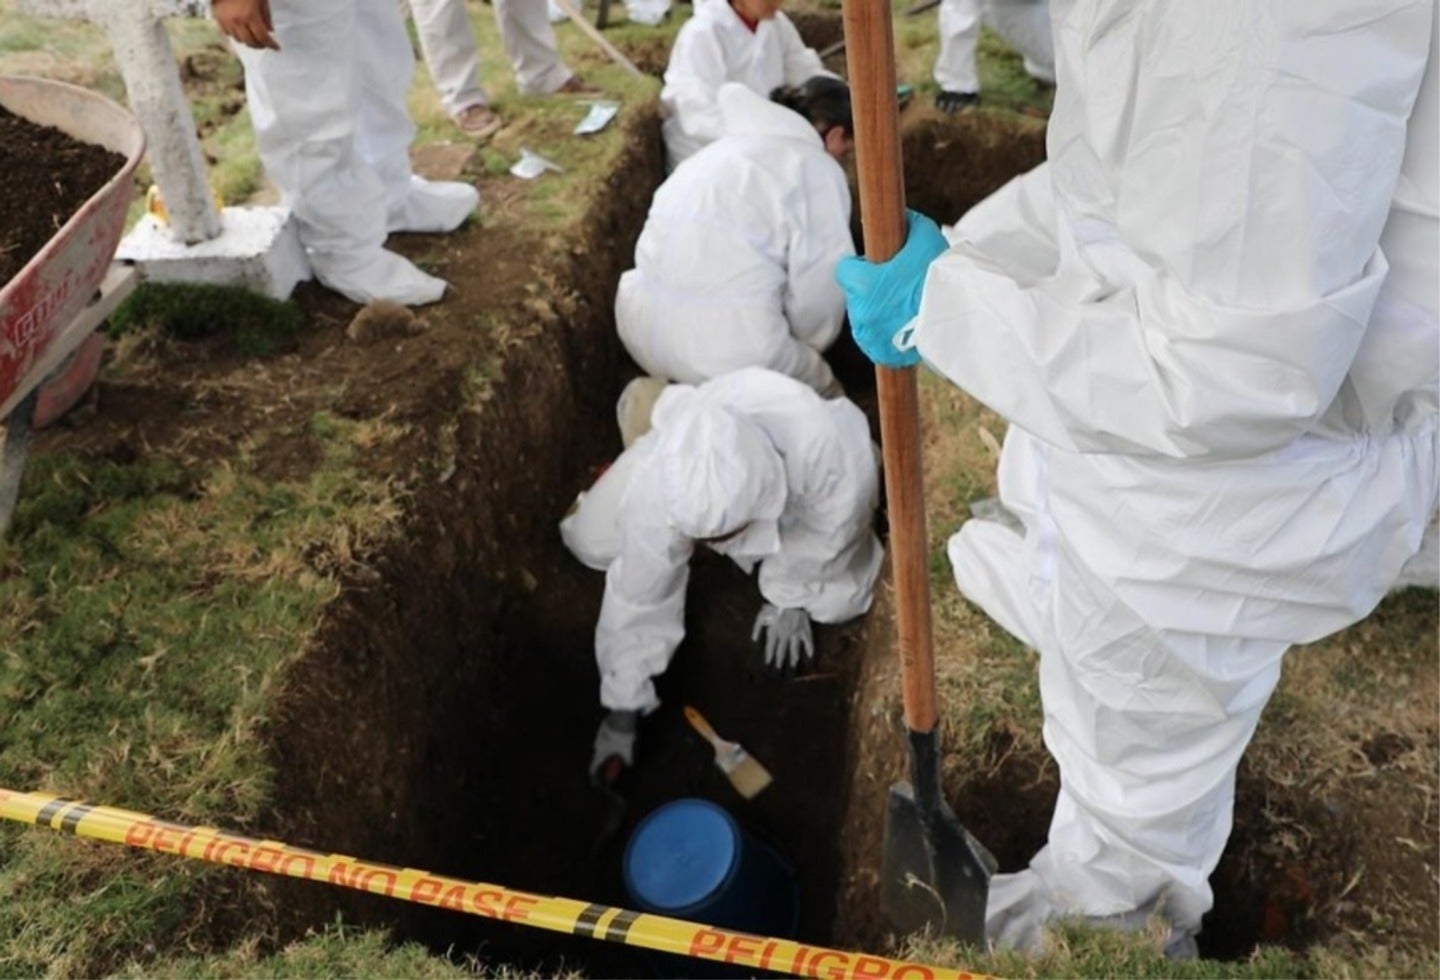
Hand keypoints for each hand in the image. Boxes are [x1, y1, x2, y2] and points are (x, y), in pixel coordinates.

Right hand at [211, 0, 279, 49]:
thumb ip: (266, 16)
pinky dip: (235, 35)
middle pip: (250, 42)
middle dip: (260, 45)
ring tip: (253, 36)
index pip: (263, 37)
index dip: (271, 45)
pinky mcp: (217, 17)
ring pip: (238, 39)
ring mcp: (226, 20)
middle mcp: (238, 21)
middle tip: (265, 43)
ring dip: (247, 40)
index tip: (276, 47)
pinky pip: (227, 33)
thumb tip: (270, 31)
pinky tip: (240, 31)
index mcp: (250, 15)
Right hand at [589, 709, 638, 784]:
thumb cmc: (623, 736)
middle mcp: (597, 743)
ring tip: (618, 751)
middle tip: (612, 764)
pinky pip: (607, 737)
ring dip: (609, 750)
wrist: (622, 716)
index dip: (594, 774)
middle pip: (599, 756)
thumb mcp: (627, 750)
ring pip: (603, 745)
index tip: (594, 781)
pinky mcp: (604, 727)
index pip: (594, 766)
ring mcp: (600, 734)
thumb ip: (627, 760)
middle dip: (605, 761)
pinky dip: (611, 741)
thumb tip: (629, 765)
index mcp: (601, 752)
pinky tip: (619, 739)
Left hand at [751, 603, 813, 674]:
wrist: (790, 595)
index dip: (769, 657)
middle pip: (782, 651)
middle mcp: (784, 634)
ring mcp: (796, 633)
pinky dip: (809, 648)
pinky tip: (810, 656)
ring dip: (793, 658)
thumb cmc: (774, 604)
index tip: (768, 664)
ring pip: (794, 649)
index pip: (771, 647)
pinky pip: (808, 641)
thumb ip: (757, 628)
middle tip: (778, 669)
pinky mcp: (805, 629)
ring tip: (792, 666)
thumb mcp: (761, 614)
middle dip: (779, 661)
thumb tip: (754, 639)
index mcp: (774, 631)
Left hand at [834, 209, 947, 367]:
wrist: (961, 317)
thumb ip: (908, 224)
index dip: (860, 266)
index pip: (844, 270)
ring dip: (877, 311)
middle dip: (871, 289)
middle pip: (855, 294)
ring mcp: (868, 336)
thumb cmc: (942, 275)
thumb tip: (901, 218)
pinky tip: (904, 326)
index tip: (876, 266)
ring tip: (906, 307)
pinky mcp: (879, 353)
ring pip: (864, 317)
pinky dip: (885, 333)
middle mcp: (860, 312)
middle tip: (899, 286)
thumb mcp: (926, 237)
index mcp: (862, 284)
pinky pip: (874, 339)